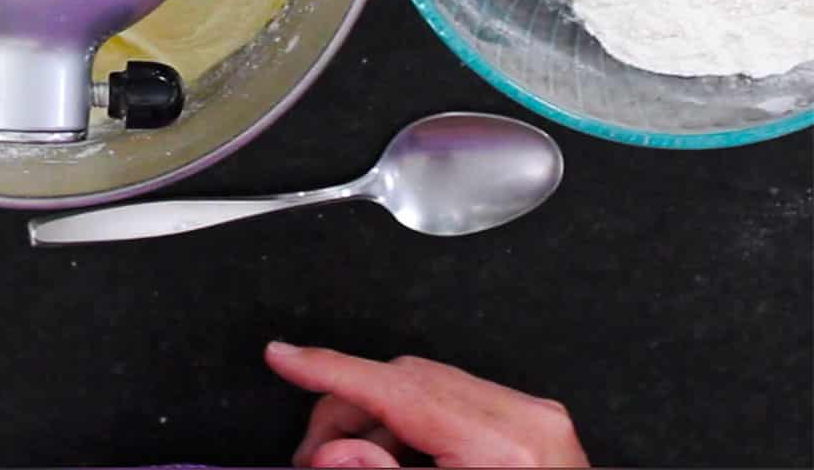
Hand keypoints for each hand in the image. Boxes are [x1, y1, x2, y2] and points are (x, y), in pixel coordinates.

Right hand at [266, 341, 587, 468]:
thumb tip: (331, 450)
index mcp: (501, 446)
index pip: (396, 390)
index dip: (331, 370)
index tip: (283, 356)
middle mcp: (523, 417)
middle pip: (405, 382)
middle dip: (347, 409)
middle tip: (310, 456)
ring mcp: (532, 415)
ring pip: (424, 386)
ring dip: (378, 418)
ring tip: (348, 459)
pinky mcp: (532, 421)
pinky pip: (453, 400)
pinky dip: (414, 423)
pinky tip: (393, 456)